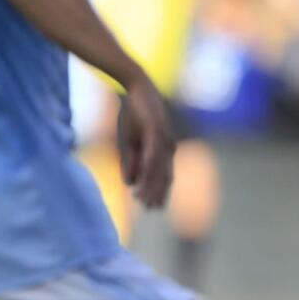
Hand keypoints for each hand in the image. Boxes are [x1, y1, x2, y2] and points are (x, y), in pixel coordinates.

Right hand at [119, 74, 174, 208]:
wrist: (137, 90)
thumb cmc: (135, 114)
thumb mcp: (131, 142)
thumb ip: (131, 163)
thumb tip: (130, 184)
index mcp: (164, 150)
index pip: (163, 176)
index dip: (158, 192)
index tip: (152, 207)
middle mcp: (168, 147)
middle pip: (164, 175)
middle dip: (157, 193)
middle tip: (150, 209)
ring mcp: (164, 140)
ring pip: (158, 168)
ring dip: (151, 185)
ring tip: (143, 199)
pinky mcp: (156, 132)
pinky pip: (152, 155)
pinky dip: (147, 169)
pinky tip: (142, 179)